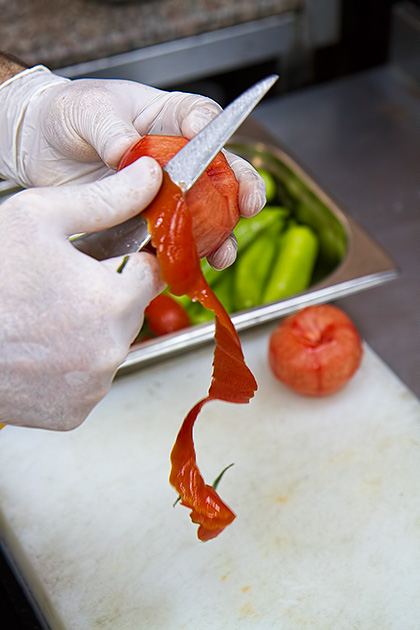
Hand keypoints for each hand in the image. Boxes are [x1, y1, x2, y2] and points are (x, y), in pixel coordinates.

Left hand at [0, 66, 265, 268]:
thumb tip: (126, 152)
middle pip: (220, 170)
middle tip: (249, 203)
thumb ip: (110, 128)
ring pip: (204, 213)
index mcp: (165, 117)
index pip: (199, 116)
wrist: (40, 148)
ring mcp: (163, 193)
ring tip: (224, 252)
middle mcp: (174, 156)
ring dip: (219, 234)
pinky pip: (173, 239)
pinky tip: (189, 266)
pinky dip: (184, 256)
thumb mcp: (86, 110)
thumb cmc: (68, 116)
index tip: (205, 136)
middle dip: (240, 187)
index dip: (209, 127)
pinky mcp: (148, 222)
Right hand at [0, 158, 163, 429]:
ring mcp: (92, 387)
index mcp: (112, 301)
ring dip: (89, 330)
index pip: (152, 273)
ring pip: (109, 346)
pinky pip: (87, 380)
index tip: (108, 259)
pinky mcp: (72, 413)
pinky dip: (72, 365)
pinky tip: (40, 348)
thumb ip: (105, 199)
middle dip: (106, 295)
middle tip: (62, 285)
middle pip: (130, 311)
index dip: (130, 261)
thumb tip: (149, 175)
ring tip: (44, 316)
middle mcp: (111, 351)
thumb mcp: (40, 218)